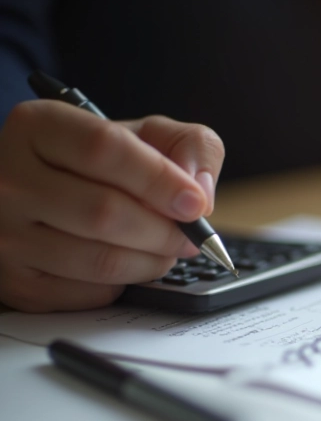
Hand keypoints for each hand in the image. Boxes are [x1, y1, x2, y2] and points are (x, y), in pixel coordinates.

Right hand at [0, 101, 224, 311]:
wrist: (45, 192)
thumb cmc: (102, 163)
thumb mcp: (146, 134)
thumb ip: (188, 146)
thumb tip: (200, 191)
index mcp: (40, 126)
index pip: (104, 149)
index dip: (160, 180)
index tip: (196, 203)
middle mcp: (10, 178)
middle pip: (104, 213)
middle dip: (164, 231)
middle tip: (189, 236)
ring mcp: (5, 234)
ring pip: (99, 261)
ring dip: (151, 262)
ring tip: (166, 250)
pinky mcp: (15, 282)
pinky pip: (88, 294)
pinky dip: (123, 284)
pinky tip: (127, 263)